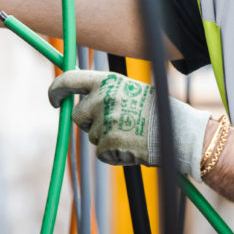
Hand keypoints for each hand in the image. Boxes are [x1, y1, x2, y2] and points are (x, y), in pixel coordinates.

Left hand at [48, 69, 210, 179]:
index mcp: (108, 80)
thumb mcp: (130, 90)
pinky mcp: (108, 142)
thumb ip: (107, 92)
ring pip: (92, 136)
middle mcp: (103, 98)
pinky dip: (114, 154)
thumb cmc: (158, 111)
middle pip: (78, 115)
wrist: (179, 132)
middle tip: (112, 126)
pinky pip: (101, 153)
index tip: (54, 100)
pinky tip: (132, 148)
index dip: (56, 90)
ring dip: (106, 139)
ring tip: (132, 134)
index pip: (70, 79)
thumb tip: (82, 99)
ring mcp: (105, 120)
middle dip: (89, 123)